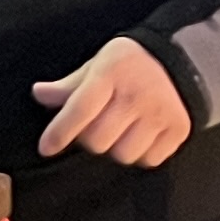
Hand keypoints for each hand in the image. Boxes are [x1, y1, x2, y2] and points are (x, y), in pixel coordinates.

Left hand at [31, 37, 191, 166]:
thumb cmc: (129, 64)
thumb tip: (39, 94)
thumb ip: (69, 85)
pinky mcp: (178, 130)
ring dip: (115, 148)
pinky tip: (139, 135)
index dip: (60, 132)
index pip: (80, 109)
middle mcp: (137, 95)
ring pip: (123, 155)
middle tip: (94, 127)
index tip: (46, 147)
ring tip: (119, 131)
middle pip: (98, 140)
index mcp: (112, 74)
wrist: (180, 60)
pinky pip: (149, 160)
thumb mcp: (98, 64)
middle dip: (89, 139)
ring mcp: (160, 114)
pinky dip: (140, 154)